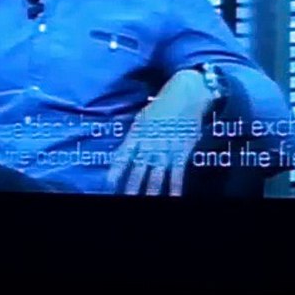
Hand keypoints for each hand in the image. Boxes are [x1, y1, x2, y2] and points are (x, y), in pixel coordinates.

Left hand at [107, 69, 212, 195]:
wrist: (186, 93)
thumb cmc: (163, 104)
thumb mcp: (143, 117)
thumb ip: (135, 135)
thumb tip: (126, 150)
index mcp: (138, 133)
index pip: (123, 155)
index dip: (116, 170)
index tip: (108, 183)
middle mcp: (150, 143)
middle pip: (138, 169)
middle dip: (130, 186)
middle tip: (124, 198)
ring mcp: (166, 148)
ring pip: (156, 175)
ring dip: (150, 191)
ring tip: (145, 201)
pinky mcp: (181, 150)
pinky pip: (177, 173)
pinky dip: (174, 186)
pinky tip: (173, 196)